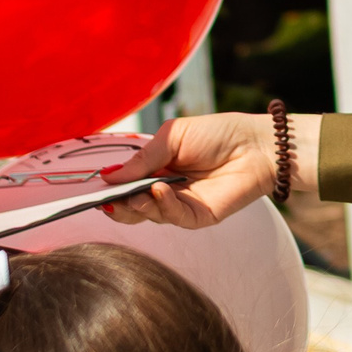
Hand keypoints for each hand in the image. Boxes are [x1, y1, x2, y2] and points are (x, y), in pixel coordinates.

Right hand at [100, 112, 319, 228]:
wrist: (258, 144)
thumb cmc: (219, 133)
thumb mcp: (173, 137)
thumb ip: (143, 158)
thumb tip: (107, 176)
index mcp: (157, 168)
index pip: (126, 184)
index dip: (110, 189)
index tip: (93, 189)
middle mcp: (165, 189)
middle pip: (132, 206)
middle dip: (117, 205)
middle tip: (108, 200)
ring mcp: (181, 205)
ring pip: (149, 215)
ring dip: (138, 205)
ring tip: (136, 192)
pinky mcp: (199, 217)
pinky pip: (174, 217)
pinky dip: (163, 206)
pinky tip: (160, 191)